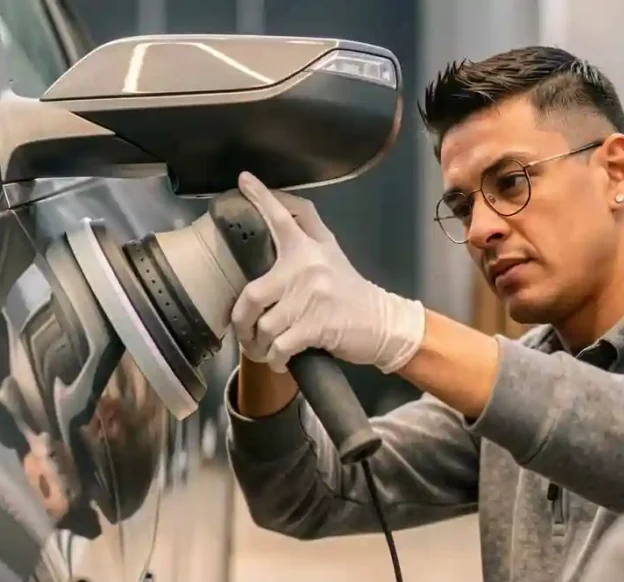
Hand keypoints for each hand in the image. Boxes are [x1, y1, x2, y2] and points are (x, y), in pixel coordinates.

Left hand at [231, 171, 425, 374]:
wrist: (383, 323)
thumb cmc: (349, 292)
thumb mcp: (331, 255)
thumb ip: (307, 234)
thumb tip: (278, 208)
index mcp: (309, 247)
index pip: (281, 217)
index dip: (260, 197)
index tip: (242, 179)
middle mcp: (307, 267)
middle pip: (252, 295)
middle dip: (241, 322)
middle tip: (244, 332)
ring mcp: (311, 298)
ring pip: (264, 326)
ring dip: (259, 345)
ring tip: (264, 349)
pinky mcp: (316, 326)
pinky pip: (280, 346)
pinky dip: (274, 358)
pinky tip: (278, 359)